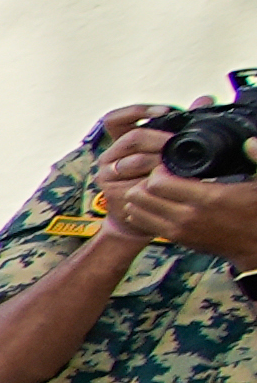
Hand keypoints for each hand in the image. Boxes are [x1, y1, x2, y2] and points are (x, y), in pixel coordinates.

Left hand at [93, 122, 256, 263]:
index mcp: (207, 198)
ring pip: (136, 212)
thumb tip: (249, 142)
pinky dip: (143, 213)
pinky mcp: (177, 240)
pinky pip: (144, 225)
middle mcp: (188, 216)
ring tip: (154, 190)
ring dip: (140, 198)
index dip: (158, 169)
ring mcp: (180, 231)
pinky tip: (158, 204)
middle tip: (157, 176)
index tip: (167, 165)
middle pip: (139, 197)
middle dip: (143, 181)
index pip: (158, 182)